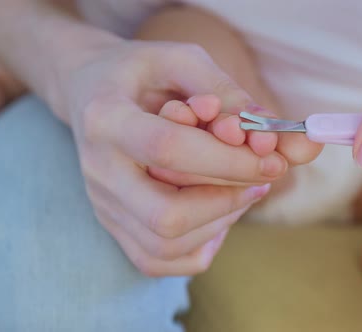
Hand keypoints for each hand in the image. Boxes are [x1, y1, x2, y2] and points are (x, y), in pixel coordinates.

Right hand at [61, 40, 291, 275]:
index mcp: (107, 118)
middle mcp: (99, 170)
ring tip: (244, 189)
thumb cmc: (141, 73)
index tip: (272, 160)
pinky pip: (157, 260)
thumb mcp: (180, 59)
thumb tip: (274, 135)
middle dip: (229, 199)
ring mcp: (102, 203)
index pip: (169, 151)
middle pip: (167, 214)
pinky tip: (216, 214)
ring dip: (220, 222)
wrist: (88, 90)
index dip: (229, 160)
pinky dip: (198, 247)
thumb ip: (227, 91)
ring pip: (166, 244)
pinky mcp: (112, 224)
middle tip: (261, 175)